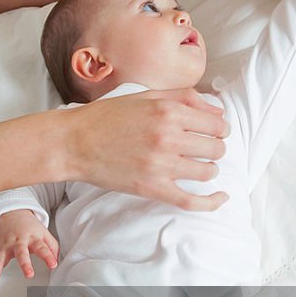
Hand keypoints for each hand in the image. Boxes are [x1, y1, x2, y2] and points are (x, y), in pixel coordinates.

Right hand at [0, 210, 58, 288]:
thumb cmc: (29, 226)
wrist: (12, 213)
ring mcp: (6, 246)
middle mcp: (18, 242)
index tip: (53, 265)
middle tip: (29, 275)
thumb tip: (56, 260)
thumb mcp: (44, 233)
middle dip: (25, 264)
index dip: (48, 256)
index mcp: (32, 238)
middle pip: (21, 253)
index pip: (42, 248)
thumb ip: (52, 247)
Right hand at [63, 89, 229, 211]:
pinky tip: (221, 198)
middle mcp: (168, 136)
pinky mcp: (152, 187)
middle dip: (214, 148)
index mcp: (168, 111)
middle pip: (216, 147)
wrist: (74, 142)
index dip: (220, 129)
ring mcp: (161, 164)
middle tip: (204, 148)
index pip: (216, 123)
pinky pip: (192, 200)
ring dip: (208, 168)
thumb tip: (218, 111)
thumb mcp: (145, 95)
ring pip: (208, 171)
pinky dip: (211, 202)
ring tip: (198, 166)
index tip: (214, 133)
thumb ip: (184, 97)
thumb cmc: (106, 117)